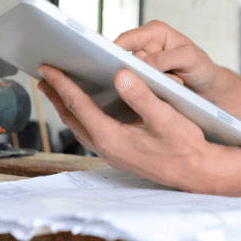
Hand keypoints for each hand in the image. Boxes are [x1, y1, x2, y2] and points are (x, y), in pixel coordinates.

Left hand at [38, 64, 218, 192]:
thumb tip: (120, 75)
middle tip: (43, 76)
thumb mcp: (165, 116)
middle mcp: (105, 146)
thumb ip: (141, 95)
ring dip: (66, 107)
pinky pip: (90, 132)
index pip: (78, 105)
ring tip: (58, 90)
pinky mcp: (118, 154)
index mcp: (111, 136)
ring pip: (79, 126)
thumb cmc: (184, 145)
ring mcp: (111, 153)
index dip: (61, 84)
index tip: (48, 68)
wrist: (197, 172)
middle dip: (55, 95)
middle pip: (71, 117)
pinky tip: (86, 109)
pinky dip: (81, 116)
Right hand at [113, 20, 222, 99]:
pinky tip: (156, 96)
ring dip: (144, 84)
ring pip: (130, 75)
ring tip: (166, 86)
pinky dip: (145, 92)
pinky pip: (137, 86)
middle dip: (131, 71)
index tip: (108, 61)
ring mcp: (144, 65)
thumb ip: (166, 58)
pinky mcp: (145, 80)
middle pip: (123, 58)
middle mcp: (145, 46)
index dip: (115, 48)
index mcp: (155, 32)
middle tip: (139, 82)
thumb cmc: (202, 66)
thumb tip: (144, 64)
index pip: (128, 37)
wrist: (208, 88)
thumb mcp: (190, 58)